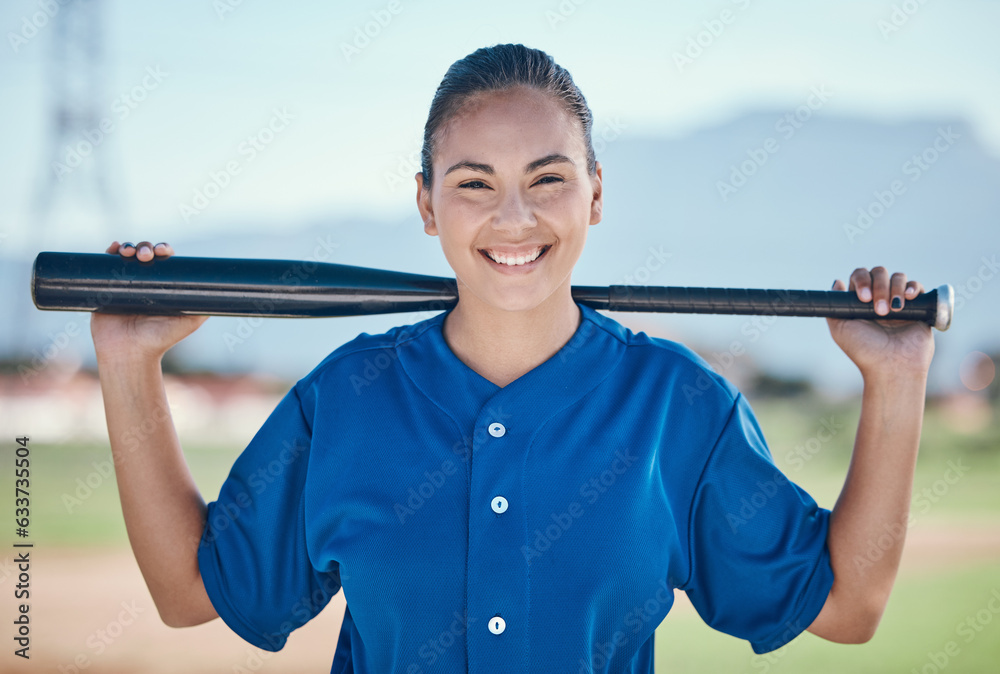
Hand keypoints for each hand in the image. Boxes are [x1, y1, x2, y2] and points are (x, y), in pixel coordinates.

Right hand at [91, 241, 207, 361]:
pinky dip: (111, 252)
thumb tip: (227, 291)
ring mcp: (125, 284)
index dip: (164, 251)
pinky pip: (106, 265)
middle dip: (146, 247)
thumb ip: (205, 307)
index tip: (164, 251)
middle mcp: (145, 283)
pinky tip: (115, 248)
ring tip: (130, 253)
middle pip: (146, 254)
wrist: (131, 352)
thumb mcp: (190, 321)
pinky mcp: (105, 288)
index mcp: (163, 286)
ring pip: (127, 256)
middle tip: (147, 254)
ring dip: (129, 247)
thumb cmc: (161, 339)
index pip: (165, 261)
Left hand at [826, 267, 934, 380]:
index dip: (861, 280)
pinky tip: (908, 297)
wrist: (892, 367)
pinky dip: (913, 288)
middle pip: (879, 272)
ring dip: (895, 289)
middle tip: (879, 311)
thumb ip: (834, 306)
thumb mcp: (840, 329)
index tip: (863, 298)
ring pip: (898, 277)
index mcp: (860, 302)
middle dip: (879, 286)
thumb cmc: (864, 351)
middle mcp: (879, 299)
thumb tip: (837, 282)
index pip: (860, 276)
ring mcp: (899, 303)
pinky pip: (917, 288)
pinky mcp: (918, 309)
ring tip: (894, 310)